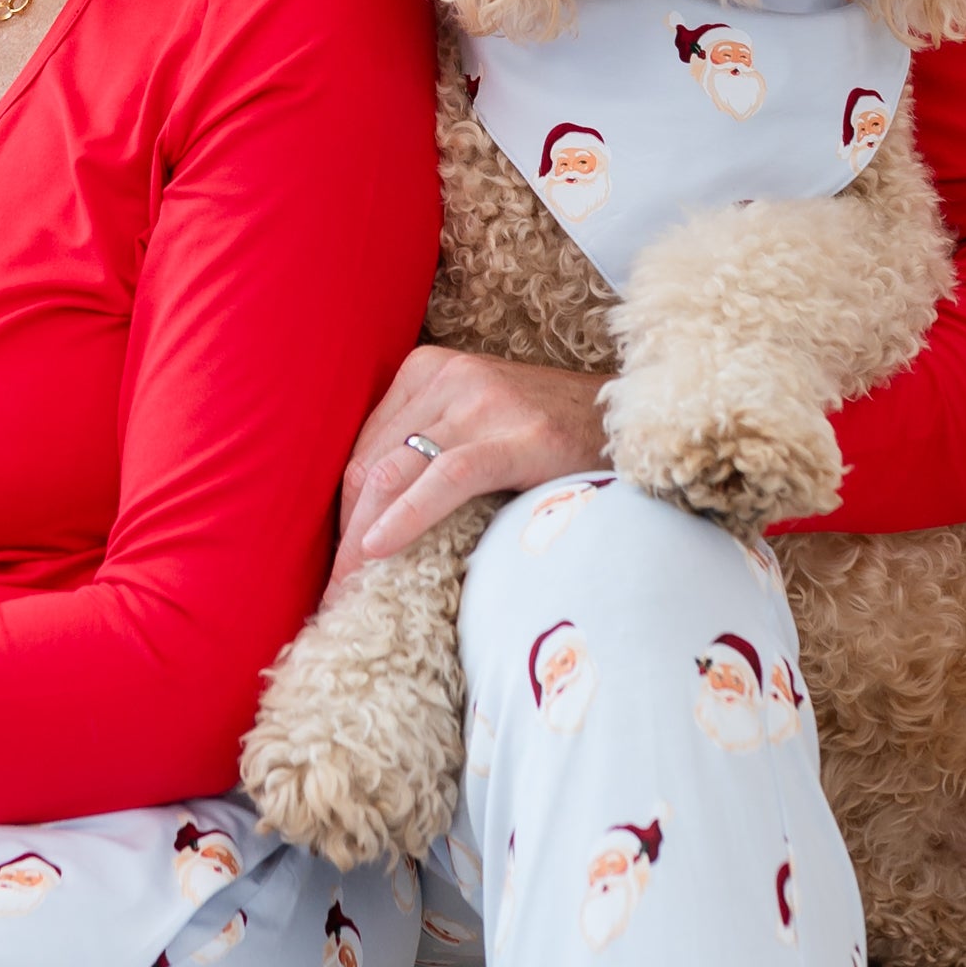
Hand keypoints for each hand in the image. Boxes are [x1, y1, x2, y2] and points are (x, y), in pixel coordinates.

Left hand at [330, 344, 609, 587]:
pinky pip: (448, 477)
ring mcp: (483, 400)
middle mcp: (448, 376)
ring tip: (347, 595)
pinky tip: (378, 551)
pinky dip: (406, 516)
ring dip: (363, 541)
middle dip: (345, 535)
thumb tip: (367, 518)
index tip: (336, 567)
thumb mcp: (479, 428)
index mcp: (428, 370)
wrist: (632, 423)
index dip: (343, 514)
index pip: (364, 451)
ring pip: (396, 473)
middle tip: (333, 595)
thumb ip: (428, 451)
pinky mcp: (517, 434)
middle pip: (371, 465)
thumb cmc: (552, 437)